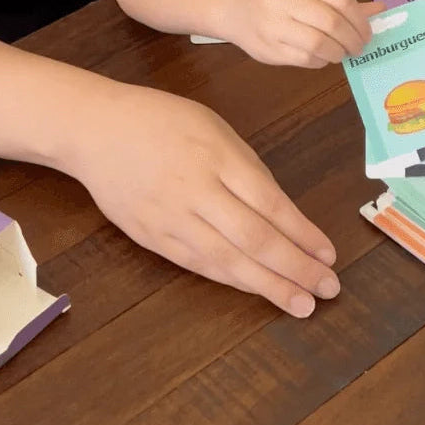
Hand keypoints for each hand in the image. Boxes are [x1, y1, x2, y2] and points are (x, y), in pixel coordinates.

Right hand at [70, 84, 339, 317]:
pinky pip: (199, 265)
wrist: (96, 132)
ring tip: (301, 303)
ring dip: (269, 286)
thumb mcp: (213, 127)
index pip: (270, 204)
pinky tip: (257, 290)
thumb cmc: (162, 121)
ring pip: (228, 262)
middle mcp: (196, 191)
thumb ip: (245, 167)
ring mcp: (172, 219)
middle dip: (295, 268)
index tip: (328, 254)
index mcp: (217, 156)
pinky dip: (232, 281)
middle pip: (254, 239)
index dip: (302, 234)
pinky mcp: (153, 238)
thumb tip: (280, 212)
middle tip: (327, 288)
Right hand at [223, 0, 383, 67]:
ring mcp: (274, 26)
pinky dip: (320, 61)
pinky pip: (303, 60)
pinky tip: (322, 57)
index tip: (367, 31)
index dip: (360, 19)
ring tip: (341, 53)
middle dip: (352, 40)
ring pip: (318, 44)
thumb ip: (339, 1)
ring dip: (337, 53)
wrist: (230, 3)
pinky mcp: (267, 49)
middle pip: (331, 23)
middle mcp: (285, 1)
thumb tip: (378, 10)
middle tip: (359, 47)